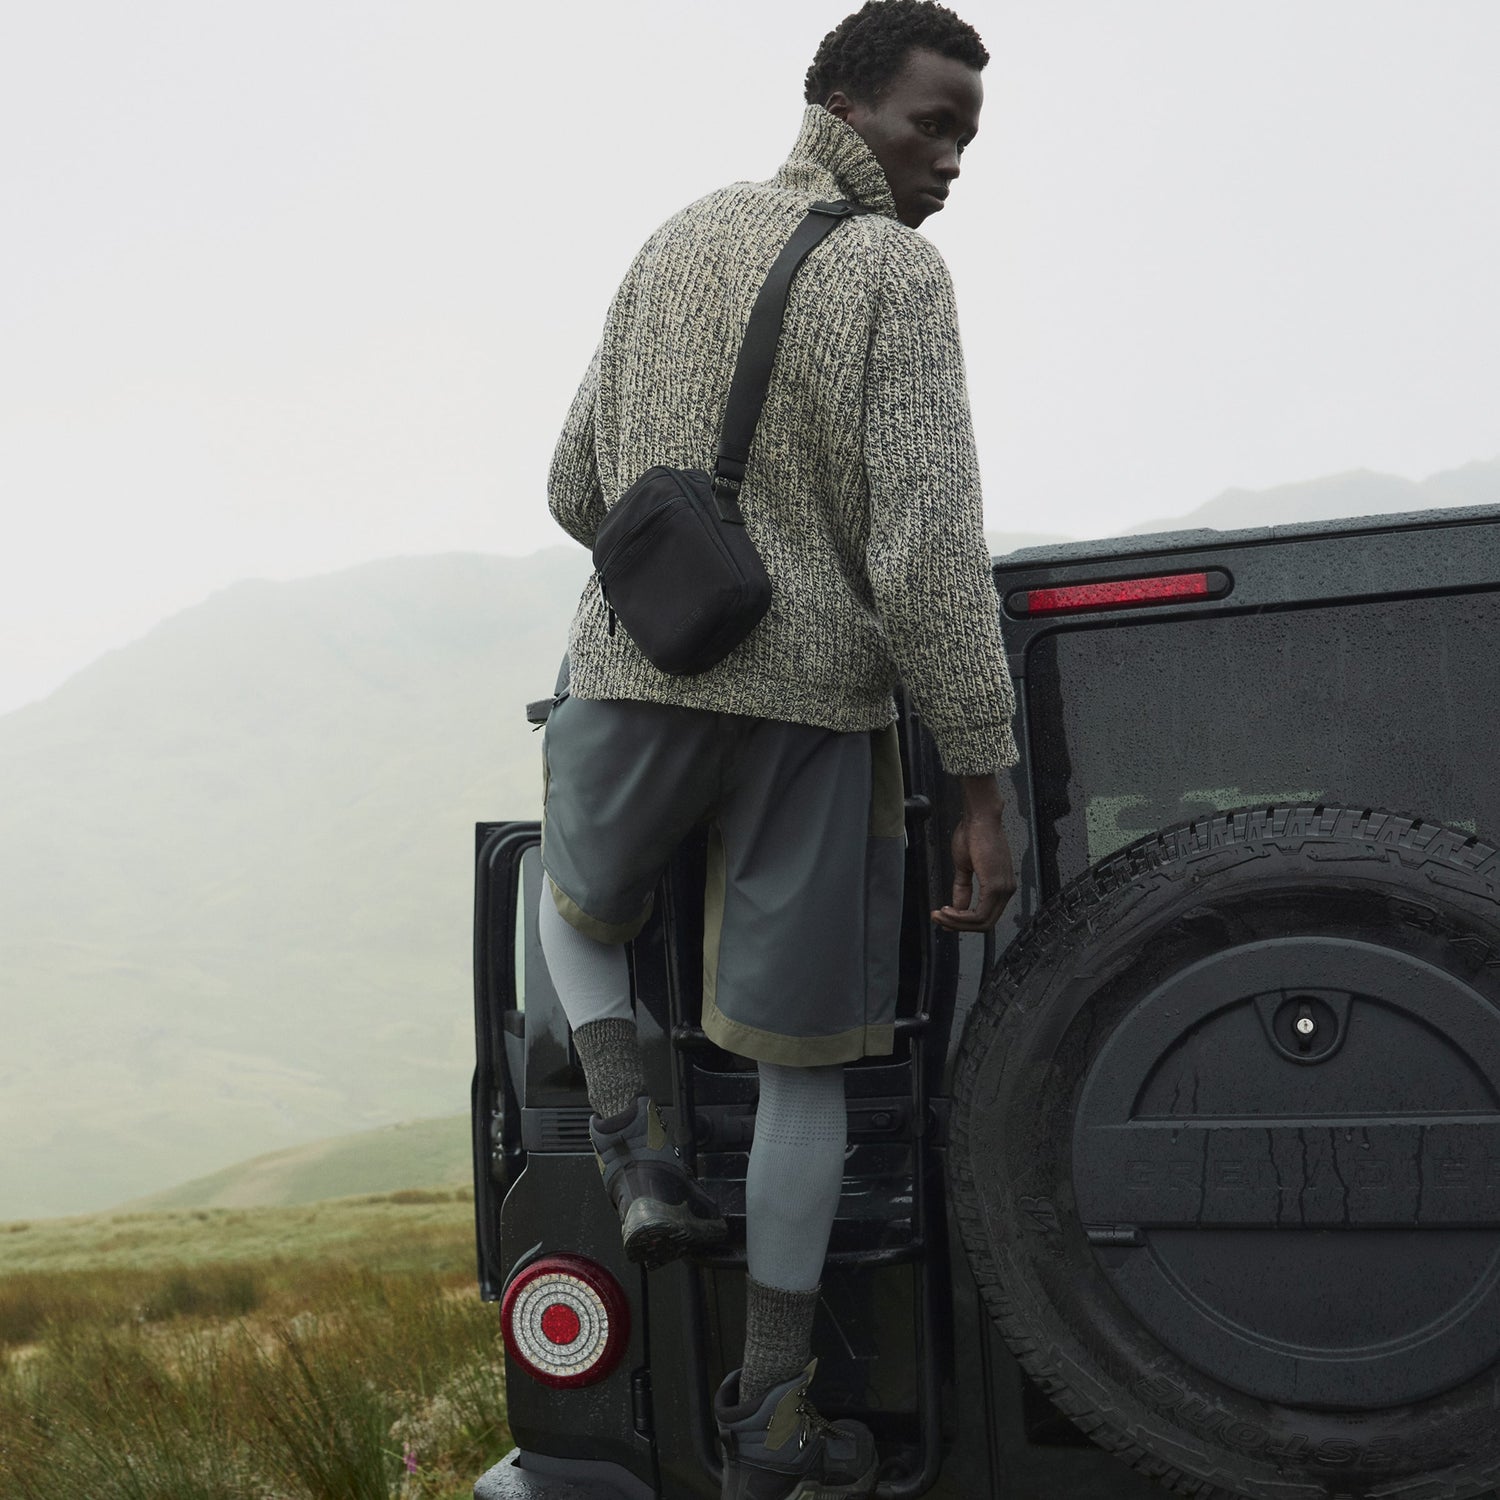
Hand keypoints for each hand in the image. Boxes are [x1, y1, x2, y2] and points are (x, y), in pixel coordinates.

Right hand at [932, 774, 1017, 931]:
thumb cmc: (974, 834)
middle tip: (939, 920)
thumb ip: (963, 889)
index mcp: (1002, 886)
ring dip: (957, 922)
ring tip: (940, 915)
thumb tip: (956, 907)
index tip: (944, 919)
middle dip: (959, 926)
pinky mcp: (995, 886)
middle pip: (985, 924)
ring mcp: (1003, 890)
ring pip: (982, 922)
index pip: (986, 916)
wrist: (979, 817)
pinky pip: (979, 913)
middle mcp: (1007, 890)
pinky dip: (961, 917)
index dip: (963, 923)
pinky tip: (947, 911)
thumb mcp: (965, 867)